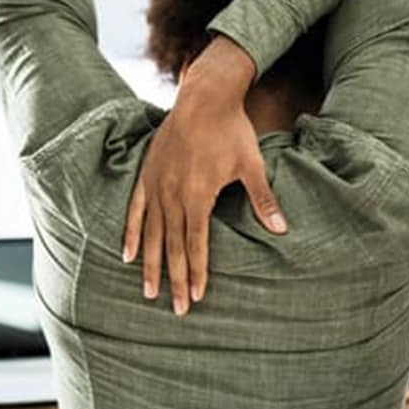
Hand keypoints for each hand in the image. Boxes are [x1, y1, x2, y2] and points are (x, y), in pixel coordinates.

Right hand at [121, 35, 285, 315]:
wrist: (204, 98)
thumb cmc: (232, 131)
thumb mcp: (251, 165)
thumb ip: (262, 199)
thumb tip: (281, 228)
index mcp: (198, 196)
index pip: (196, 244)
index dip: (196, 272)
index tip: (196, 298)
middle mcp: (173, 195)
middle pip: (172, 246)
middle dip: (174, 279)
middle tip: (175, 310)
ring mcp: (156, 185)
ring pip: (151, 233)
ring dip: (150, 264)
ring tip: (148, 292)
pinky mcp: (147, 174)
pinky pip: (135, 210)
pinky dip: (131, 233)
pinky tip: (127, 255)